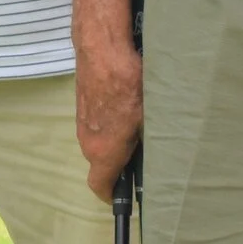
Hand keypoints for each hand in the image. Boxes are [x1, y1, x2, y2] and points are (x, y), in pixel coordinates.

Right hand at [75, 35, 144, 200]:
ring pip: (98, 140)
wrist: (101, 47)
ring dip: (113, 138)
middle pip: (101, 162)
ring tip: (136, 123)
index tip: (123, 195)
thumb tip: (161, 153)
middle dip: (118, 163)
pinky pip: (95, 121)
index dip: (112, 196)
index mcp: (103, 151)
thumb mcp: (148, 119)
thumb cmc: (127, 85)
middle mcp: (87, 140)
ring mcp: (82, 120)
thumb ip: (149, 142)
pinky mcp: (81, 102)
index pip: (100, 187)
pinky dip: (108, 120)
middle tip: (141, 153)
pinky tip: (124, 102)